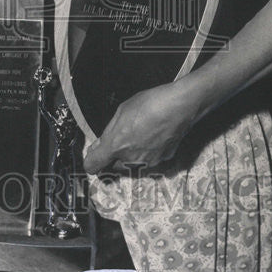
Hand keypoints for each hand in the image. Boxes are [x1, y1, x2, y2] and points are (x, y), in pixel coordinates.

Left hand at [82, 80, 197, 174]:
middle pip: (113, 167)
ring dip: (131, 155)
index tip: (96, 153)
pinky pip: (149, 160)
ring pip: (132, 165)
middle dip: (114, 156)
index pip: (92, 166)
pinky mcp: (163, 161)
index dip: (91, 160)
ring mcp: (148, 163)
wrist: (179, 106)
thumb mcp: (121, 111)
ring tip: (141, 134)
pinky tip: (155, 136)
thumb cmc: (149, 103)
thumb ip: (108, 132)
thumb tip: (99, 144)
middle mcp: (130, 160)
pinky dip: (148, 153)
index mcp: (116, 145)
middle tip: (122, 138)